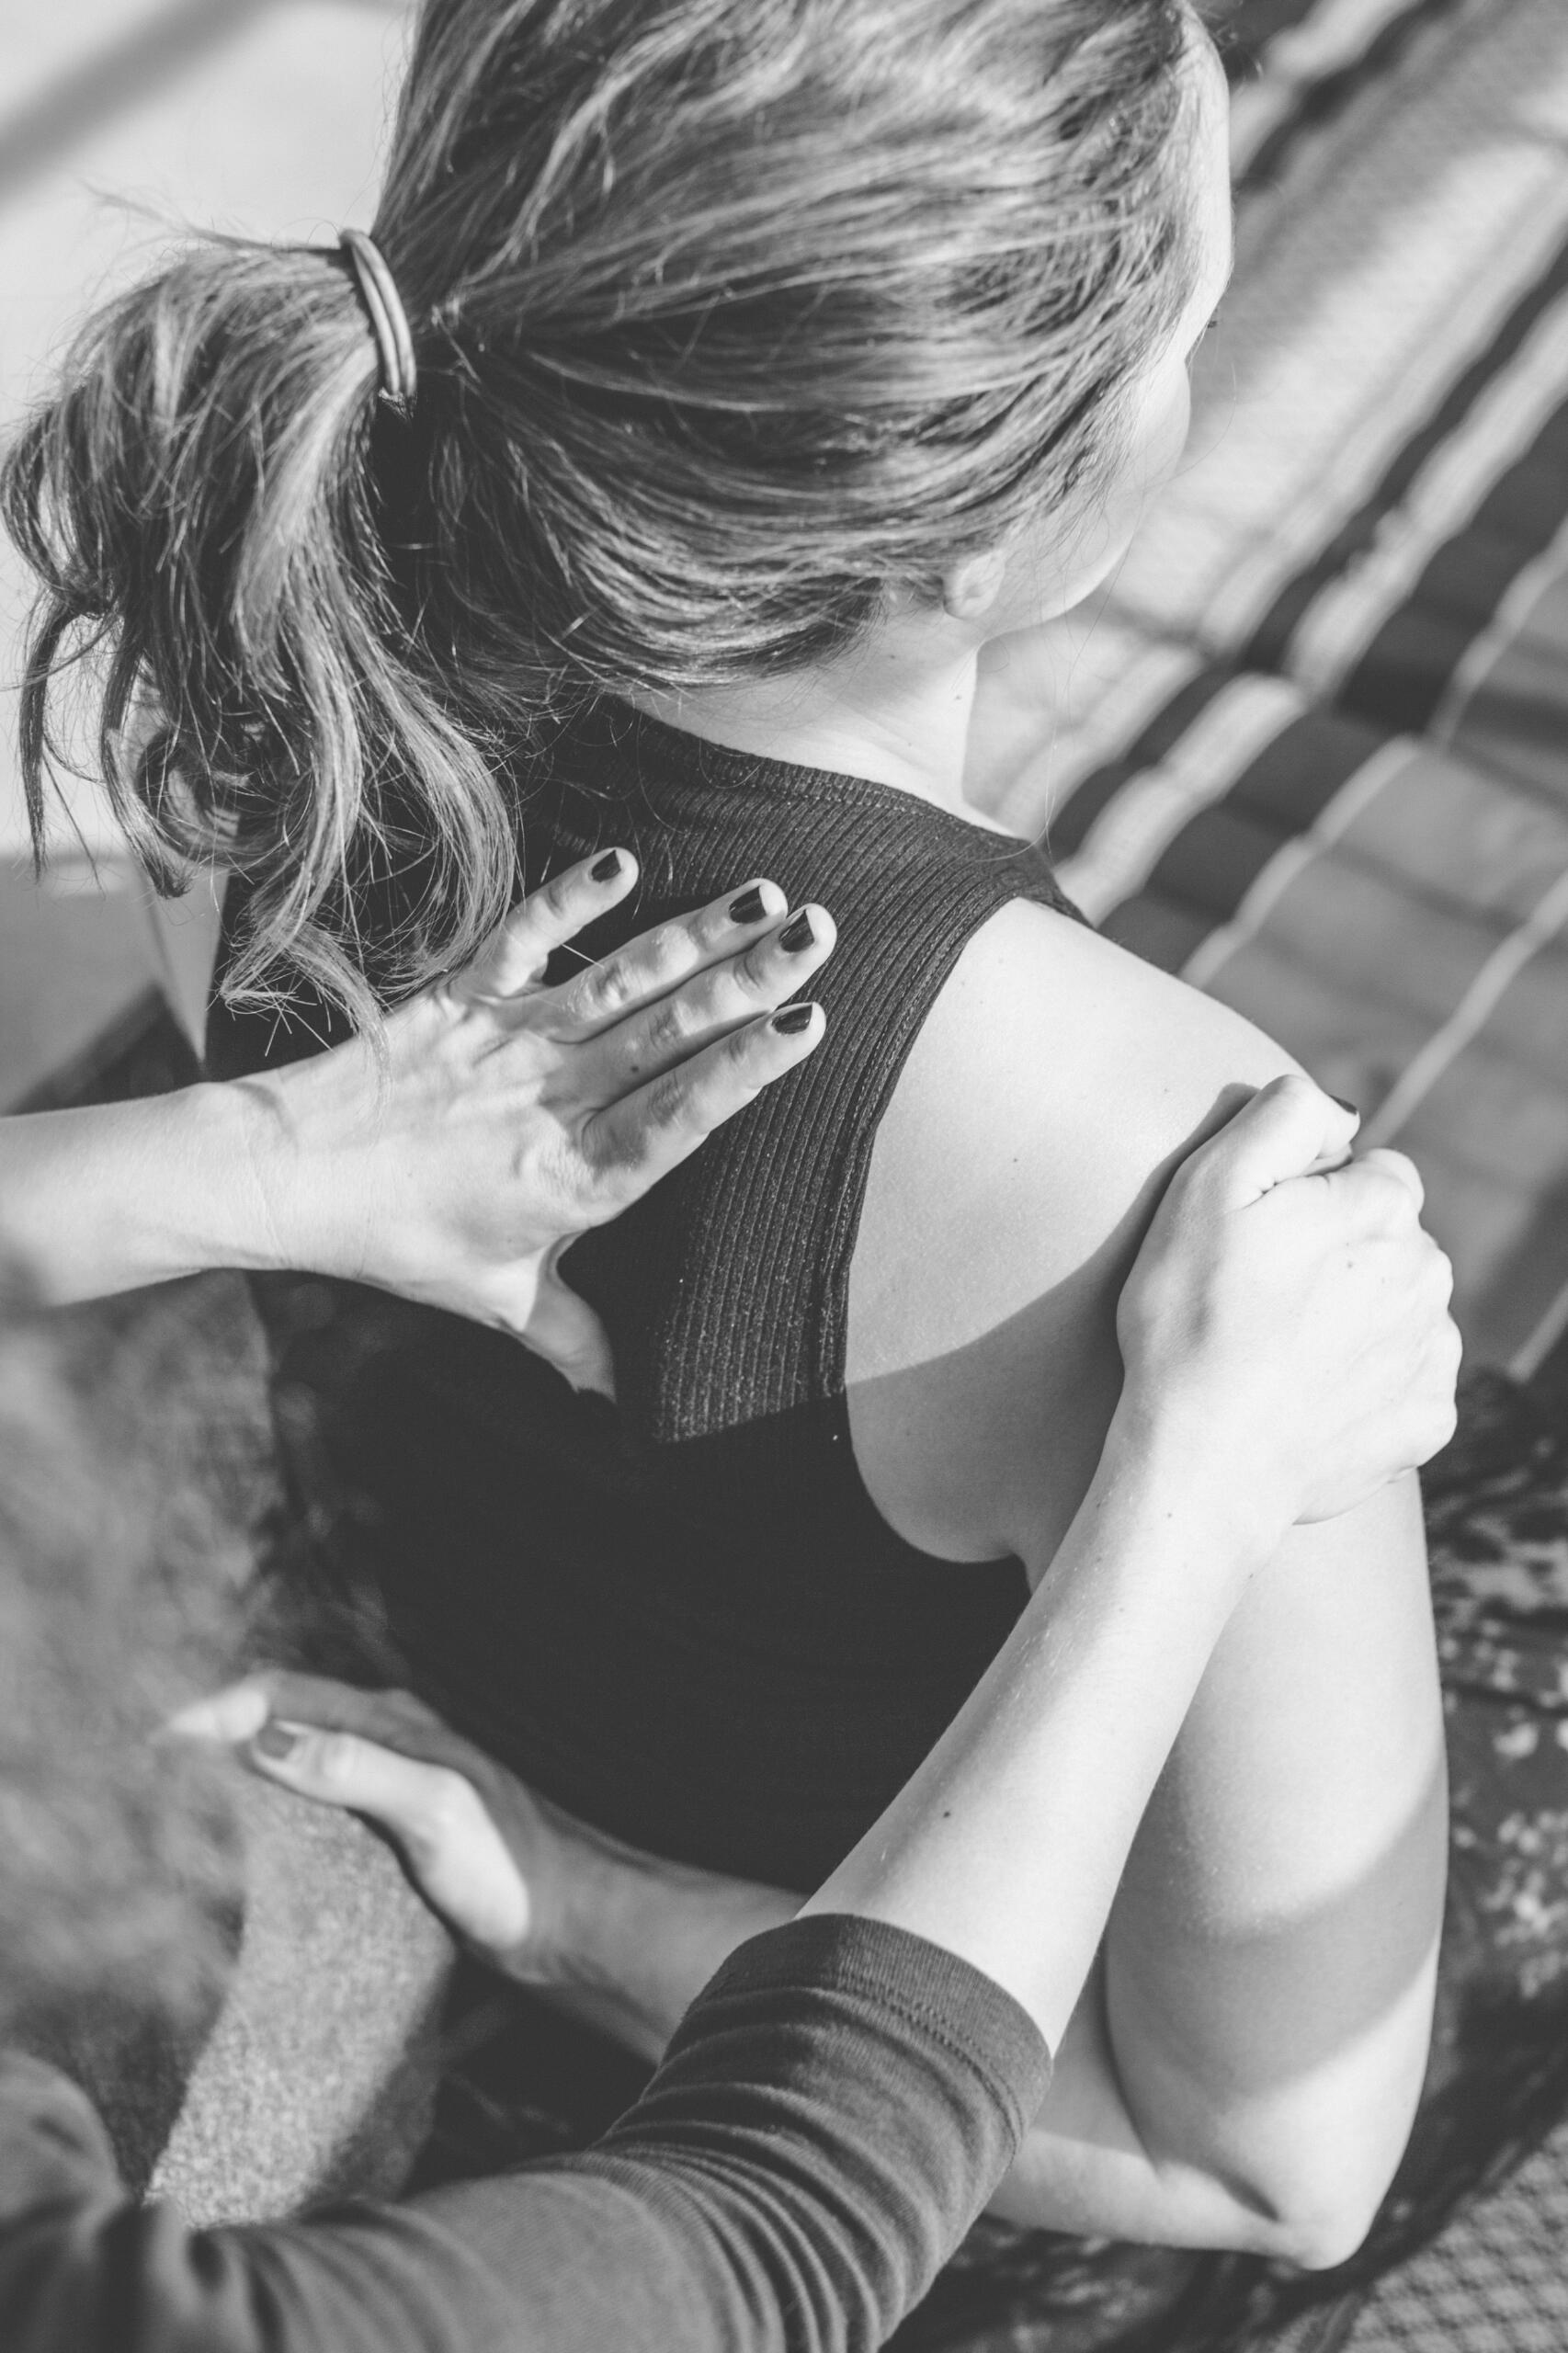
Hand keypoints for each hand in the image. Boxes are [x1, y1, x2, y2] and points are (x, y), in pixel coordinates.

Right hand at [172, 1672, 620, 1983]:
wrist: (573, 1926)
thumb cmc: (512, 1867)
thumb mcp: (431, 1809)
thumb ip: (355, 1769)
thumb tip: (263, 1739)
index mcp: (392, 1723)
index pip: (279, 1695)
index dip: (211, 1712)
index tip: (152, 1749)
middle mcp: (386, 1744)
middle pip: (279, 1722)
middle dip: (212, 1738)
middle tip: (147, 1779)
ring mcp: (388, 1790)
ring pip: (294, 1766)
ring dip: (237, 1779)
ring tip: (179, 1815)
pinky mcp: (391, 1839)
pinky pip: (314, 1815)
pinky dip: (270, 1822)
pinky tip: (246, 1861)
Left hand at [238, 853, 834, 1392]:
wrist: (287, 1178)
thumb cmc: (396, 1241)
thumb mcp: (495, 1299)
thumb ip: (572, 1338)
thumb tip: (622, 1402)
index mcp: (576, 1179)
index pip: (680, 1113)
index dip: (748, 1066)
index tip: (809, 1021)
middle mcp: (553, 1102)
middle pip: (668, 1031)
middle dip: (750, 979)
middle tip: (822, 935)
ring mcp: (509, 1042)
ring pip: (620, 980)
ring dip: (696, 935)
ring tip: (766, 898)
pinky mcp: (463, 998)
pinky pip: (525, 938)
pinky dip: (572, 898)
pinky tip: (626, 861)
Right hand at [1115, 1076, 1460, 1540]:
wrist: (1203, 1463)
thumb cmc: (1190, 1320)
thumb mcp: (1209, 1184)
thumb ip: (1284, 1116)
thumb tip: (1340, 1113)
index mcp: (1385, 1207)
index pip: (1371, 1171)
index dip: (1310, 1198)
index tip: (1259, 1241)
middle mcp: (1429, 1272)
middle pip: (1391, 1239)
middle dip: (1340, 1254)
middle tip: (1261, 1297)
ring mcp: (1432, 1352)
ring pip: (1401, 1306)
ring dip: (1356, 1315)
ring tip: (1279, 1351)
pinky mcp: (1428, 1420)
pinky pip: (1406, 1381)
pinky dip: (1366, 1385)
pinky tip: (1307, 1398)